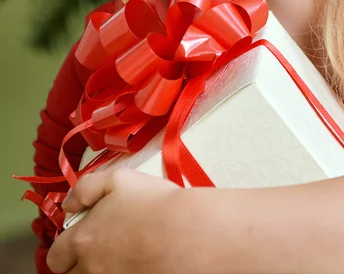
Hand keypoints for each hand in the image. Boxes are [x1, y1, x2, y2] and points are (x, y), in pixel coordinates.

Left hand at [46, 170, 207, 273]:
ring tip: (124, 252)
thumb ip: (85, 187)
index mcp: (83, 240)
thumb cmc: (153, 203)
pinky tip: (138, 259)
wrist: (187, 232)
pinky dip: (122, 271)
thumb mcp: (118, 179)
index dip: (66, 246)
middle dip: (80, 261)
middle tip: (105, 244)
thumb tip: (69, 204)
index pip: (56, 256)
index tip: (84, 234)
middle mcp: (91, 268)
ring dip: (101, 268)